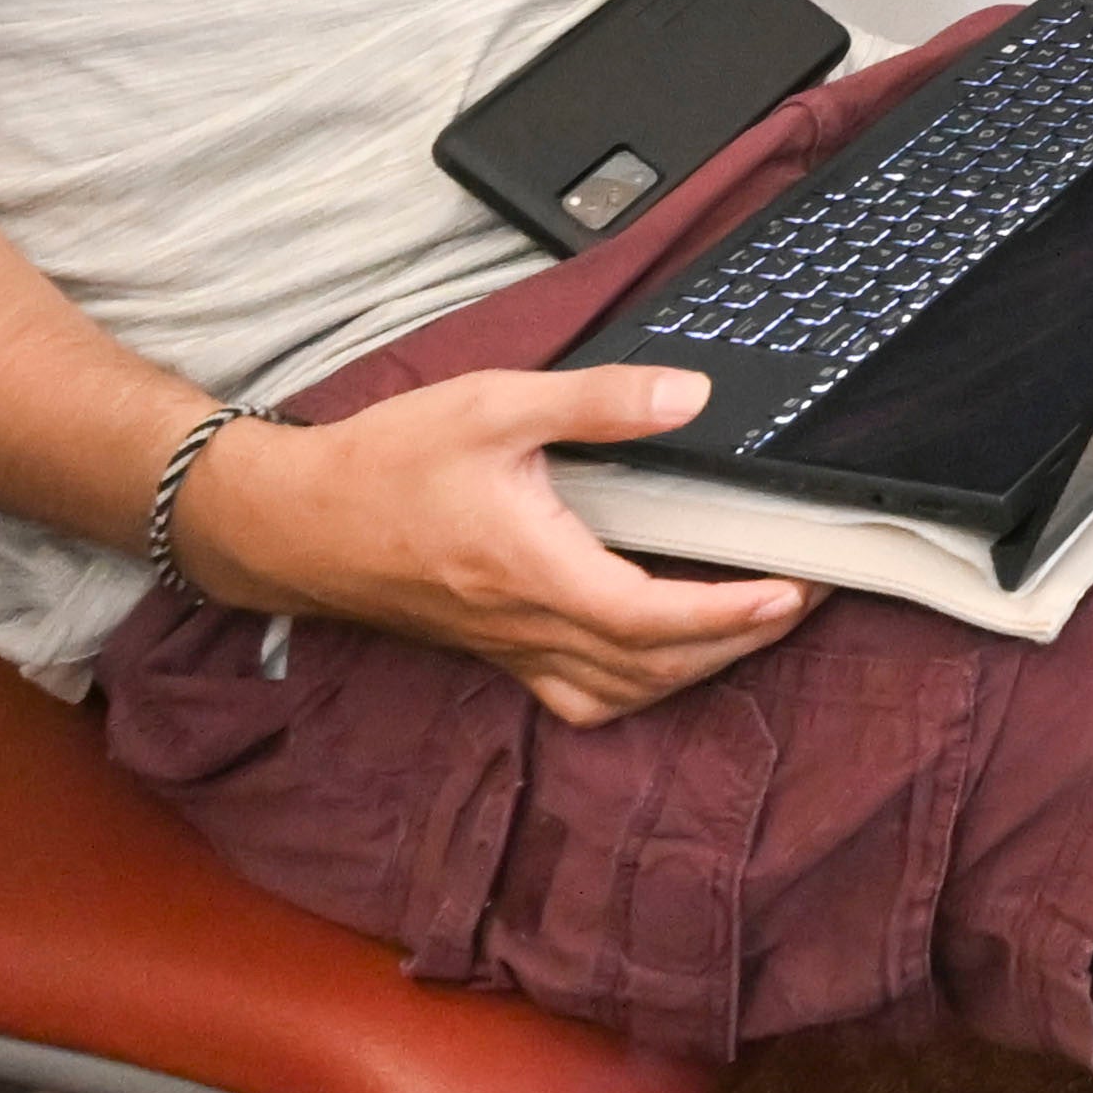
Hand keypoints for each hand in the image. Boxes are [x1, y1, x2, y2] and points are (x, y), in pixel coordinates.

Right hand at [189, 362, 807, 729]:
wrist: (293, 521)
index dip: (731, 614)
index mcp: (534, 568)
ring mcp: (510, 647)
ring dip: (694, 670)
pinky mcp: (495, 650)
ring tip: (750, 627)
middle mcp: (527, 624)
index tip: (791, 591)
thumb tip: (689, 395)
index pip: (653, 616)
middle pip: (653, 665)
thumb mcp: (493, 406)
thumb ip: (597, 401)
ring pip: (621, 691)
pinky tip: (659, 657)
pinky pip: (580, 696)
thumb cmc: (384, 465)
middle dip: (738, 642)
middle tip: (799, 599)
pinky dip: (636, 687)